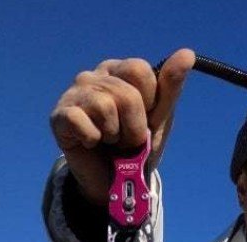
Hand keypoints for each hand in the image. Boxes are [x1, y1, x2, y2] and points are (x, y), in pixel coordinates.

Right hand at [49, 48, 195, 205]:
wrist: (116, 181)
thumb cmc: (136, 145)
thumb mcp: (159, 118)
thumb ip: (170, 86)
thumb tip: (187, 53)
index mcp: (118, 71)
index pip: (139, 70)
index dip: (149, 103)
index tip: (144, 118)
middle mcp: (93, 76)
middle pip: (126, 94)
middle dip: (134, 126)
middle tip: (126, 137)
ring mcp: (74, 94)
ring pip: (106, 107)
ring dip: (115, 135)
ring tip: (110, 141)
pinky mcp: (59, 116)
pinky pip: (84, 123)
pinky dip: (94, 140)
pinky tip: (91, 142)